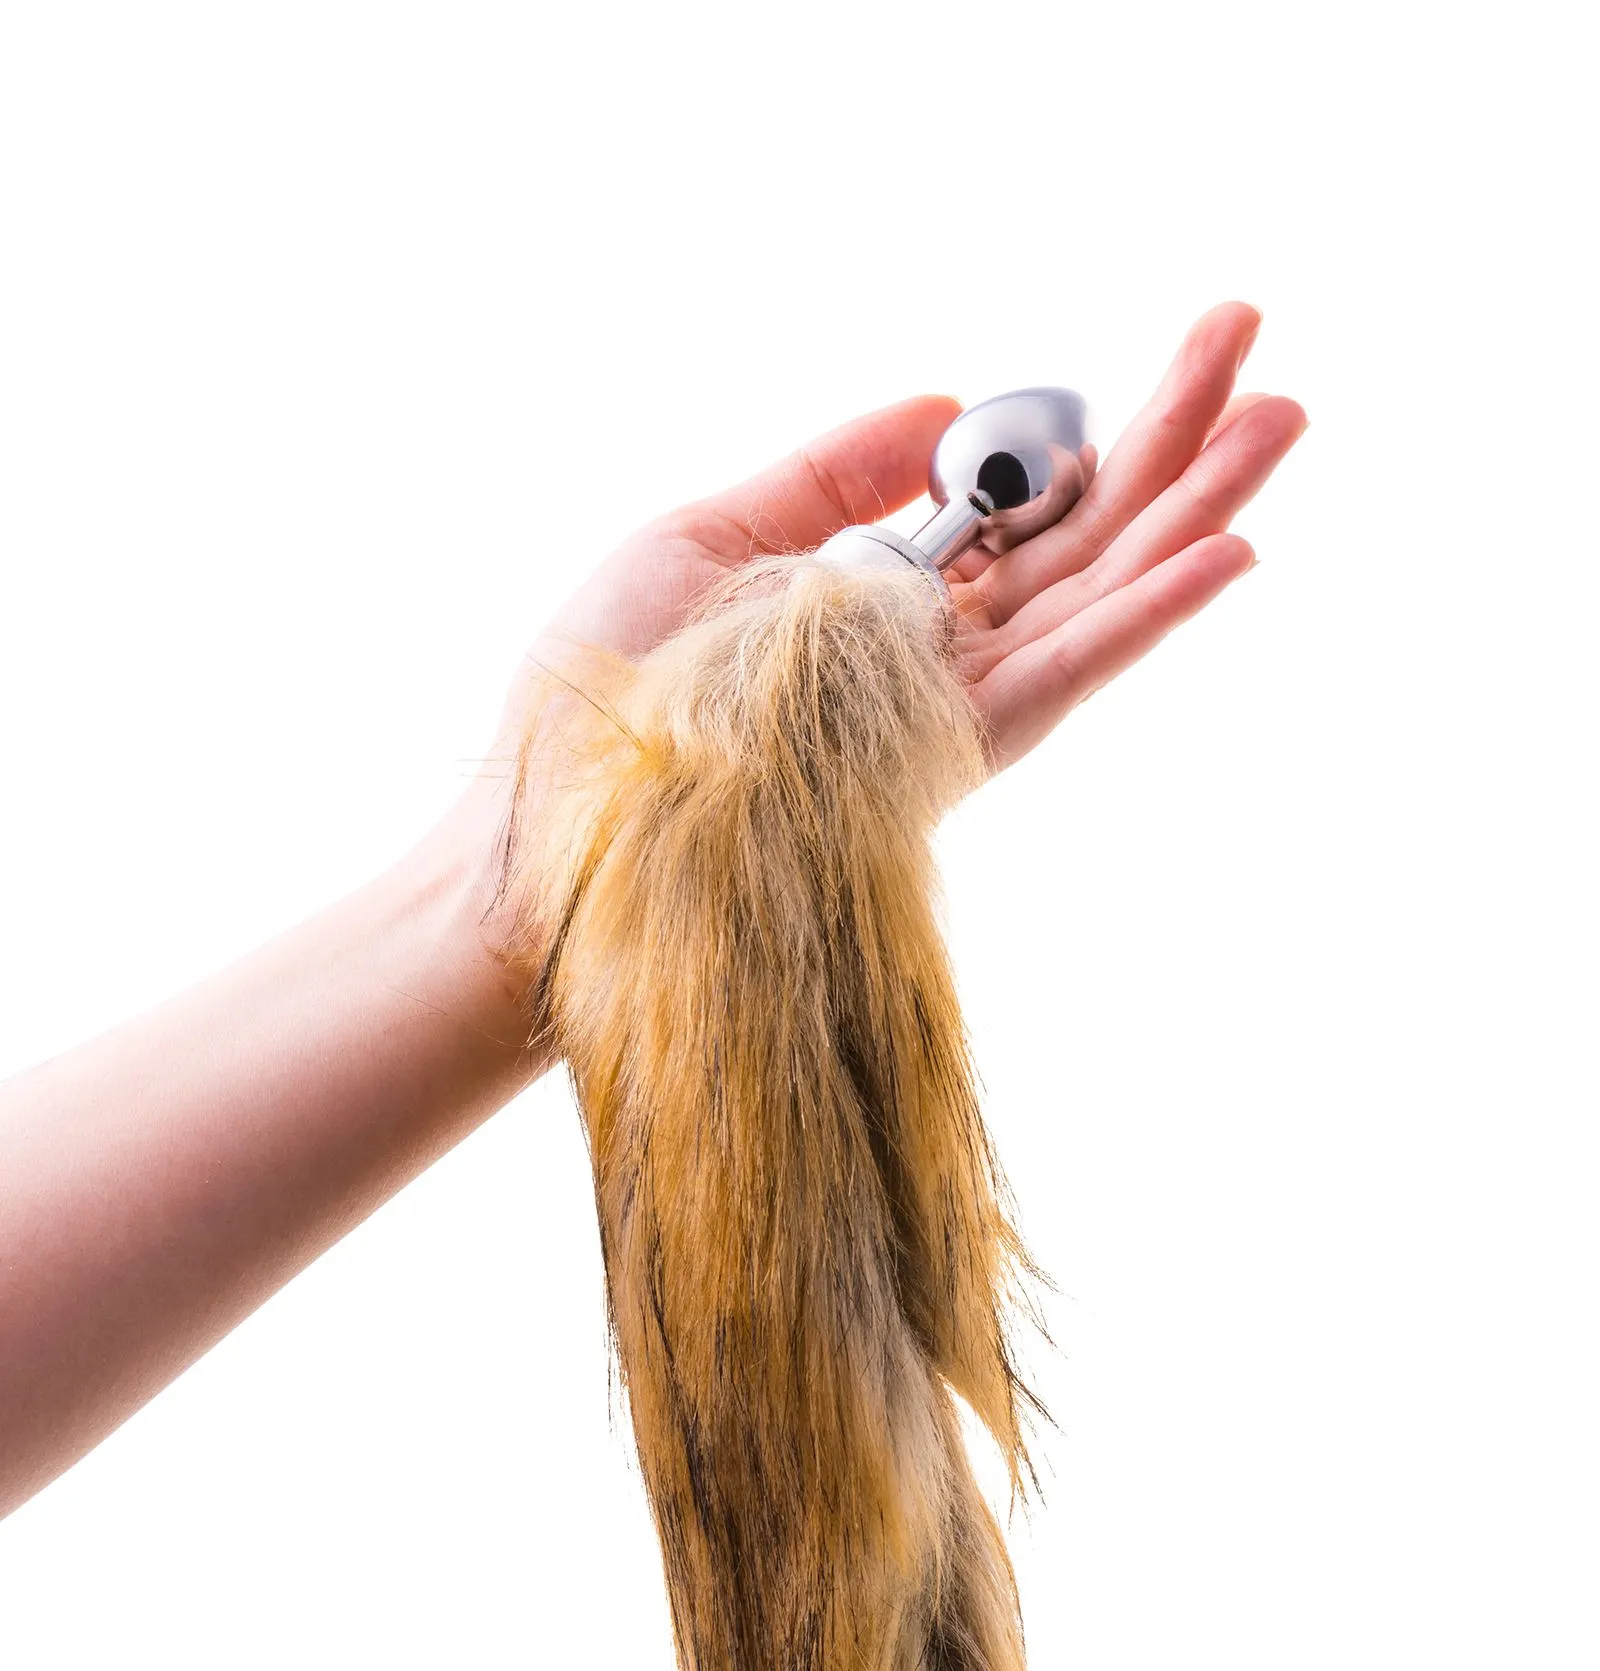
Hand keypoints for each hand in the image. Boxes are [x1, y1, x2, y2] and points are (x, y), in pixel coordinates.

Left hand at [508, 299, 1303, 772]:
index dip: (1091, 435)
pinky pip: (1066, 675)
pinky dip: (1148, 614)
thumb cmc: (609, 697)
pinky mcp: (946, 758)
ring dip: (1197, 510)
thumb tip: (948, 404)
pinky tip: (1228, 552)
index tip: (1159, 356)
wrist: (559, 833)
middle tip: (1256, 347)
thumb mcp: (707, 534)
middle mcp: (932, 662)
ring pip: (1100, 598)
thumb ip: (835, 471)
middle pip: (1082, 542)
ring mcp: (948, 713)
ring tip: (1283, 419)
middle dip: (1172, 445)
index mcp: (880, 608)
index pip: (1016, 516)